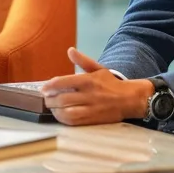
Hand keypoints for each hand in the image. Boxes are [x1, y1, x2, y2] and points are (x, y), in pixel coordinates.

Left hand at [39, 48, 154, 125]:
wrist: (130, 99)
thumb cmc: (112, 84)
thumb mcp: (99, 69)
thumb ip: (83, 60)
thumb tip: (70, 50)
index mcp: (89, 80)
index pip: (64, 82)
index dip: (50, 86)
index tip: (43, 88)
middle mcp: (89, 95)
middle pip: (63, 99)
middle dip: (50, 100)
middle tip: (46, 99)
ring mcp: (91, 108)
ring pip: (67, 112)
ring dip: (55, 111)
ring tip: (51, 107)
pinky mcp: (93, 120)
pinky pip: (74, 121)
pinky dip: (64, 119)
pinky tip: (60, 116)